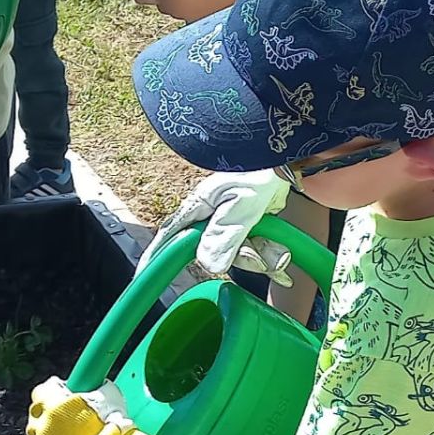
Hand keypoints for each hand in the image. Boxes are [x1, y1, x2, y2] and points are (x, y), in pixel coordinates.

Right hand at [139, 171, 293, 286]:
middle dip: (240, 259)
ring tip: (278, 251)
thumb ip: (224, 234)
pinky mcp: (251, 224)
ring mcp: (231, 220)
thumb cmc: (259, 170)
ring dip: (261, 256)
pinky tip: (280, 258)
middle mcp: (211, 216)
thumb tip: (207, 265)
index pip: (170, 235)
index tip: (144, 277)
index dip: (156, 256)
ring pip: (239, 253)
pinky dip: (269, 255)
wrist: (289, 157)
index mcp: (199, 206)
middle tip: (259, 258)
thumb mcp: (240, 204)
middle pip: (214, 253)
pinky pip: (255, 249)